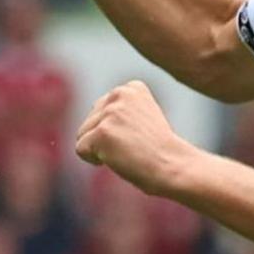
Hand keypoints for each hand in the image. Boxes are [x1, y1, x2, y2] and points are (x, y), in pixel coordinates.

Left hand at [75, 80, 198, 195]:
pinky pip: (81, 149)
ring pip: (83, 134)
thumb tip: (93, 123)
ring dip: (100, 149)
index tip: (138, 136)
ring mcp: (110, 112)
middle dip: (104, 138)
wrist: (172, 166)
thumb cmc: (159, 150)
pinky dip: (94, 160)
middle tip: (133, 146)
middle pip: (90, 121)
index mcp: (132, 87)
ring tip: (127, 151)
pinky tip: (118, 159)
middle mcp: (119, 93)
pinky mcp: (102, 132)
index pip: (102, 109)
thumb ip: (120, 112)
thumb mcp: (142, 118)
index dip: (116, 129)